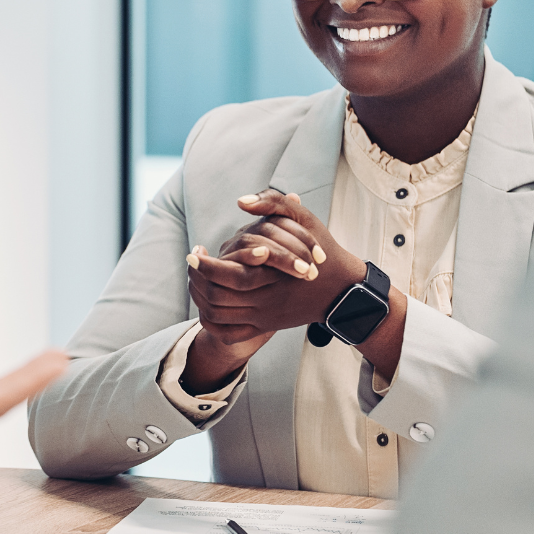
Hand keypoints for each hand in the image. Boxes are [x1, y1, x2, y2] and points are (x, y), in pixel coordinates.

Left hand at [192, 190, 368, 337]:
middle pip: (216, 297)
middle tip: (191, 263)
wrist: (342, 289)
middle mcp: (265, 301)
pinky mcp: (264, 326)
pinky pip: (229, 332)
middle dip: (197, 280)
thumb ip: (273, 204)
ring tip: (195, 279)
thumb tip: (240, 200)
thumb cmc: (322, 250)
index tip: (193, 252)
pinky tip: (207, 301)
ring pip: (219, 314)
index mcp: (272, 276)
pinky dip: (212, 321)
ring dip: (201, 297)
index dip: (205, 265)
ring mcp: (264, 317)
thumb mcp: (304, 220)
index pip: (226, 275)